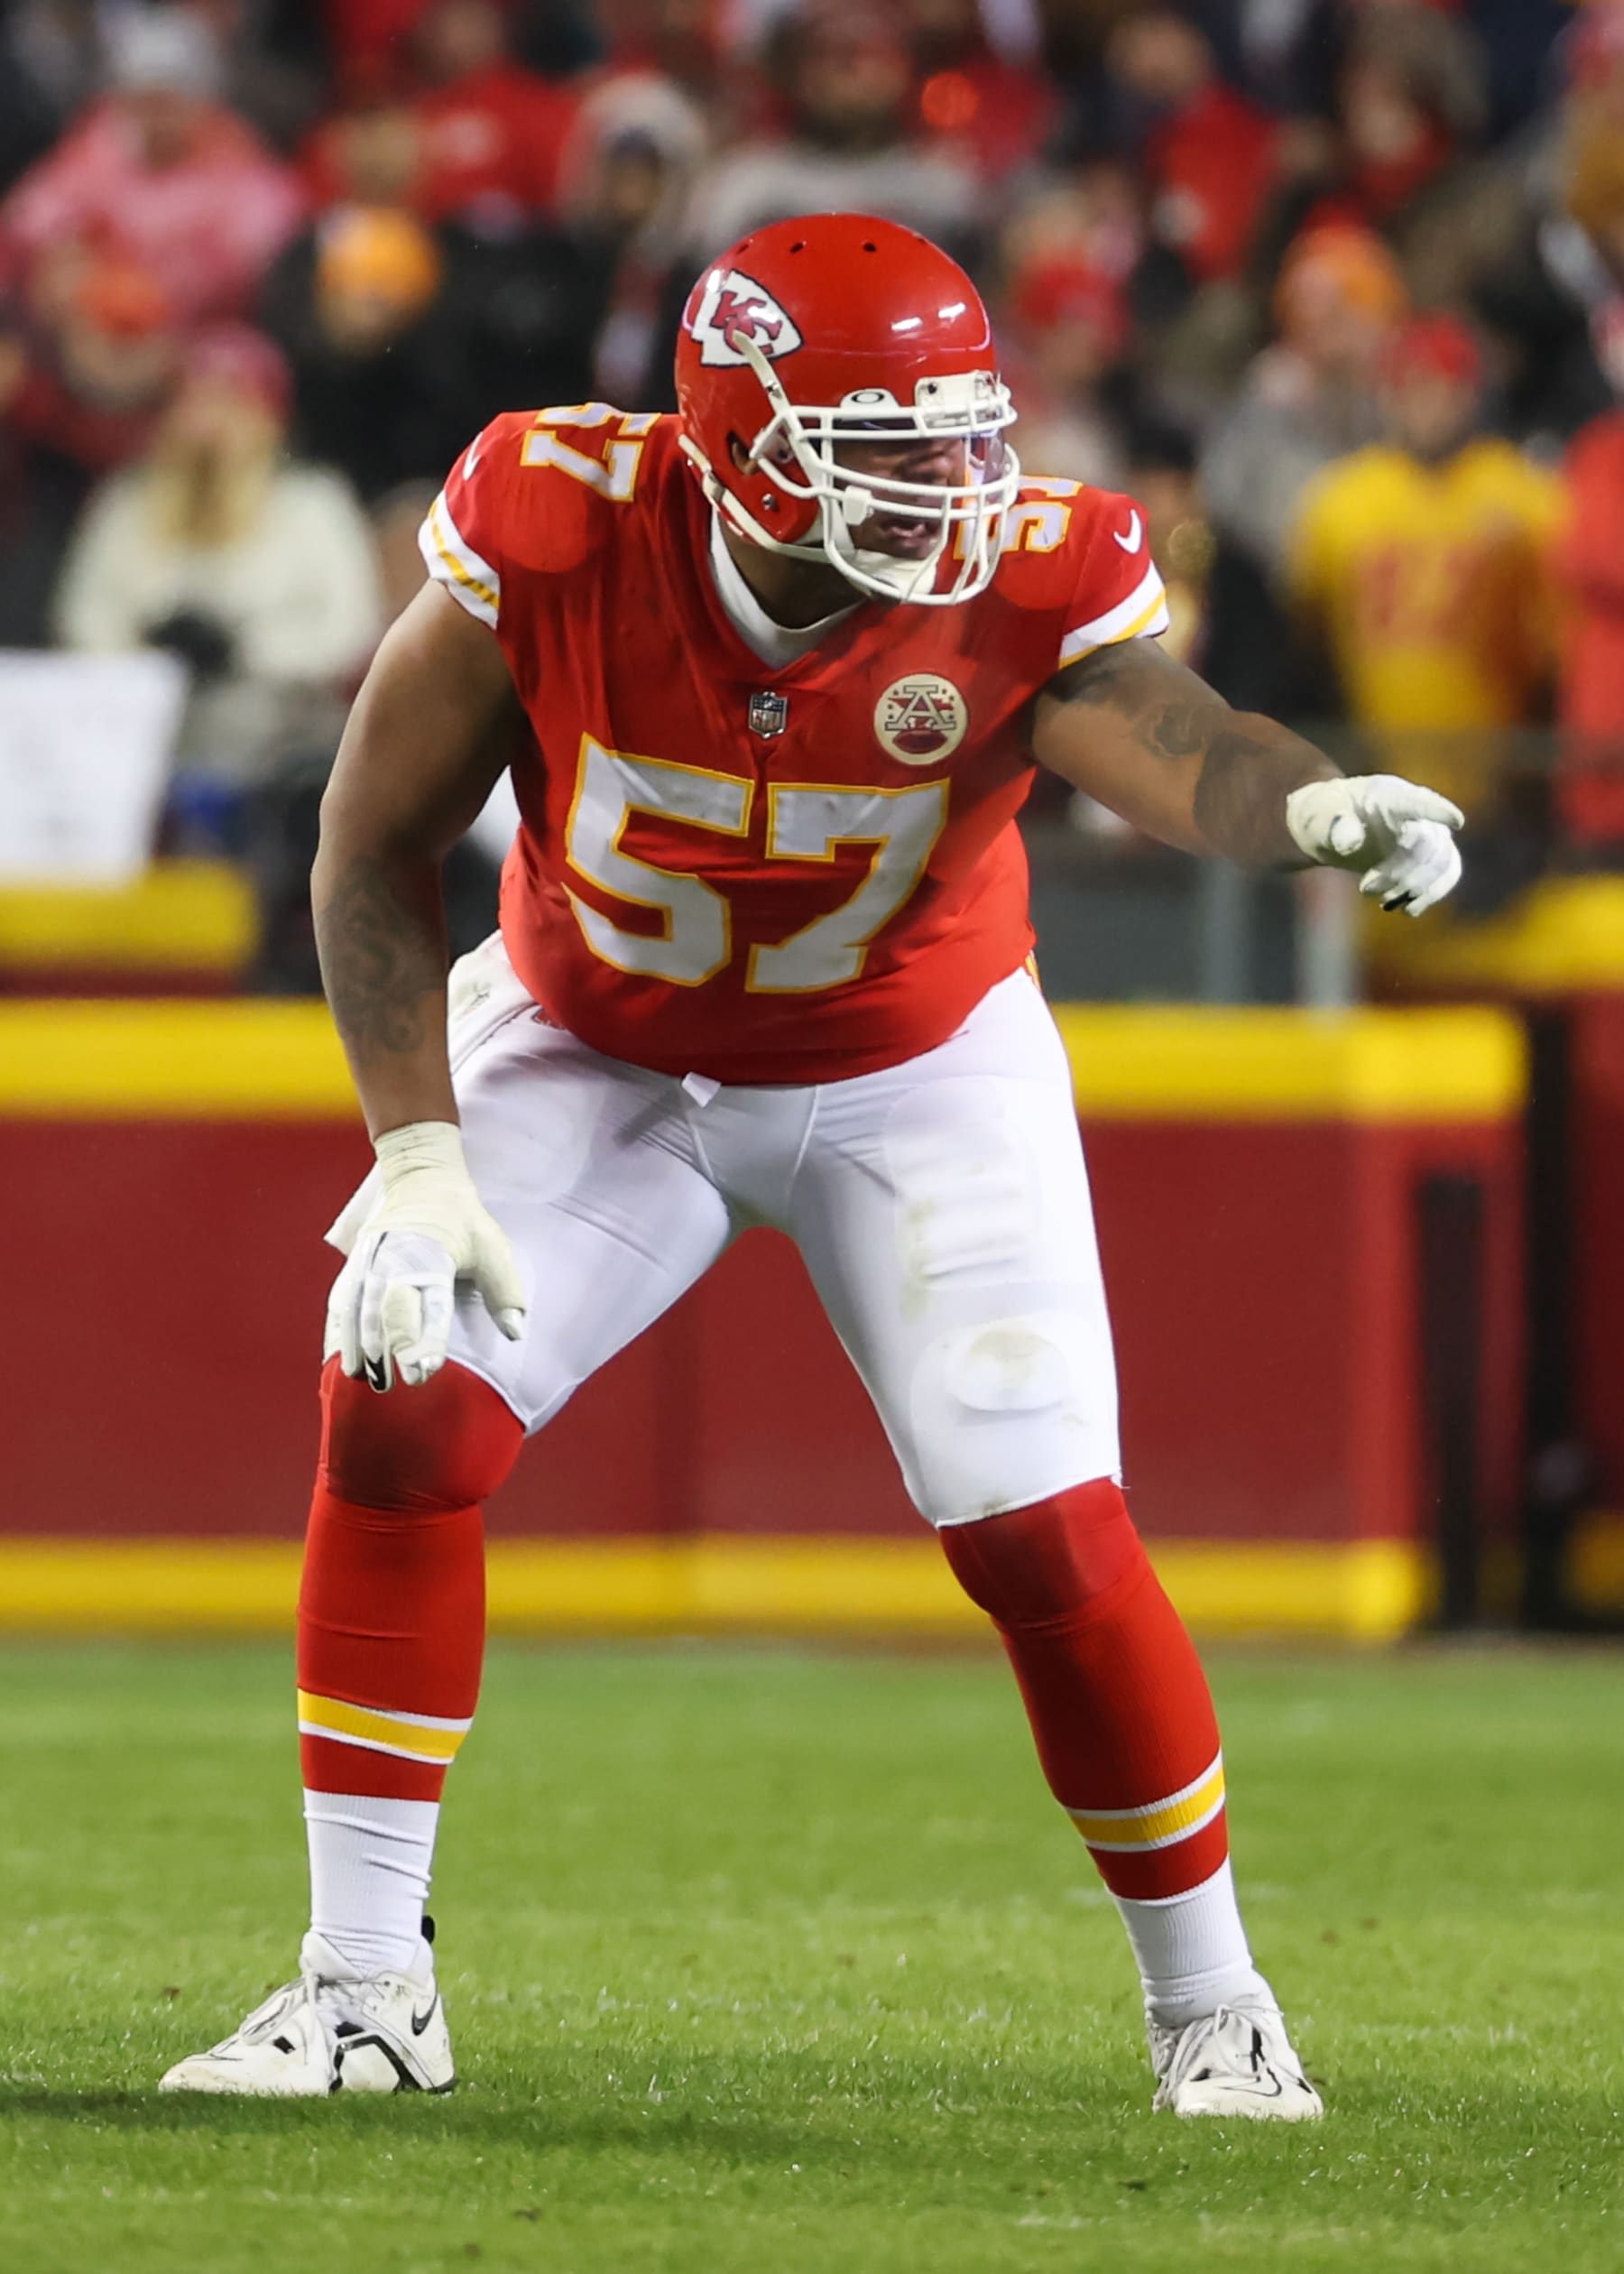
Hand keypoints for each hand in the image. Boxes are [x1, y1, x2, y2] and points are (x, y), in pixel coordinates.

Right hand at [327, 1121, 525, 1390]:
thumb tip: (515, 1332)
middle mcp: (394, 1259)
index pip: (430, 1303)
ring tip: (365, 1380)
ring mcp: (369, 1262)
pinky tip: (345, 1362)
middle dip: (393, 1346)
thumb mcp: (492, 1248)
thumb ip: (504, 1291)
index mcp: (431, 1255)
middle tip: (399, 1382)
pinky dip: (340, 1333)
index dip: (427, 1338)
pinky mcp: (353, 1267)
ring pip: (358, 1309)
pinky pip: (342, 1304)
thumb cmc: (464, 1222)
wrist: (422, 1182)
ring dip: (360, 1346)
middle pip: (389, 1308)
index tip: (428, 1369)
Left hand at [1284, 775, 1463, 916]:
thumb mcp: (1318, 817)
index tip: (1456, 821)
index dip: (1438, 811)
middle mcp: (1415, 811)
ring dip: (1416, 888)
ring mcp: (1426, 832)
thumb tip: (1351, 843)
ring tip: (1385, 902)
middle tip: (1365, 888)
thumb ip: (1334, 825)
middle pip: (1428, 844)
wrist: (1328, 827)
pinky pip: (1447, 873)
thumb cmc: (1323, 816)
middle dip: (1399, 873)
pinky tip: (1409, 909)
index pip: (1418, 801)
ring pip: (1441, 862)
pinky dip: (1432, 894)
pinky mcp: (1428, 855)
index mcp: (1388, 794)